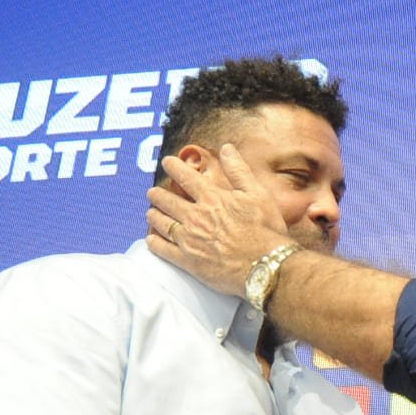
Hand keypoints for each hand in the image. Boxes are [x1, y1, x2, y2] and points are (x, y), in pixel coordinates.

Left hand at [146, 144, 294, 296]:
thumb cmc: (265, 230)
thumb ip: (239, 170)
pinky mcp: (189, 261)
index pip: (186, 178)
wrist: (264, 265)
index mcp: (212, 198)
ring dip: (154, 215)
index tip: (167, 162)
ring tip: (150, 212)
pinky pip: (164, 250)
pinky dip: (155, 243)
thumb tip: (227, 148)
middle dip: (158, 195)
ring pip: (162, 224)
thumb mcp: (257, 194)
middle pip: (168, 201)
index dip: (174, 167)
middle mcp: (196, 217)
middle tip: (152, 192)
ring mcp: (190, 239)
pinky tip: (151, 239)